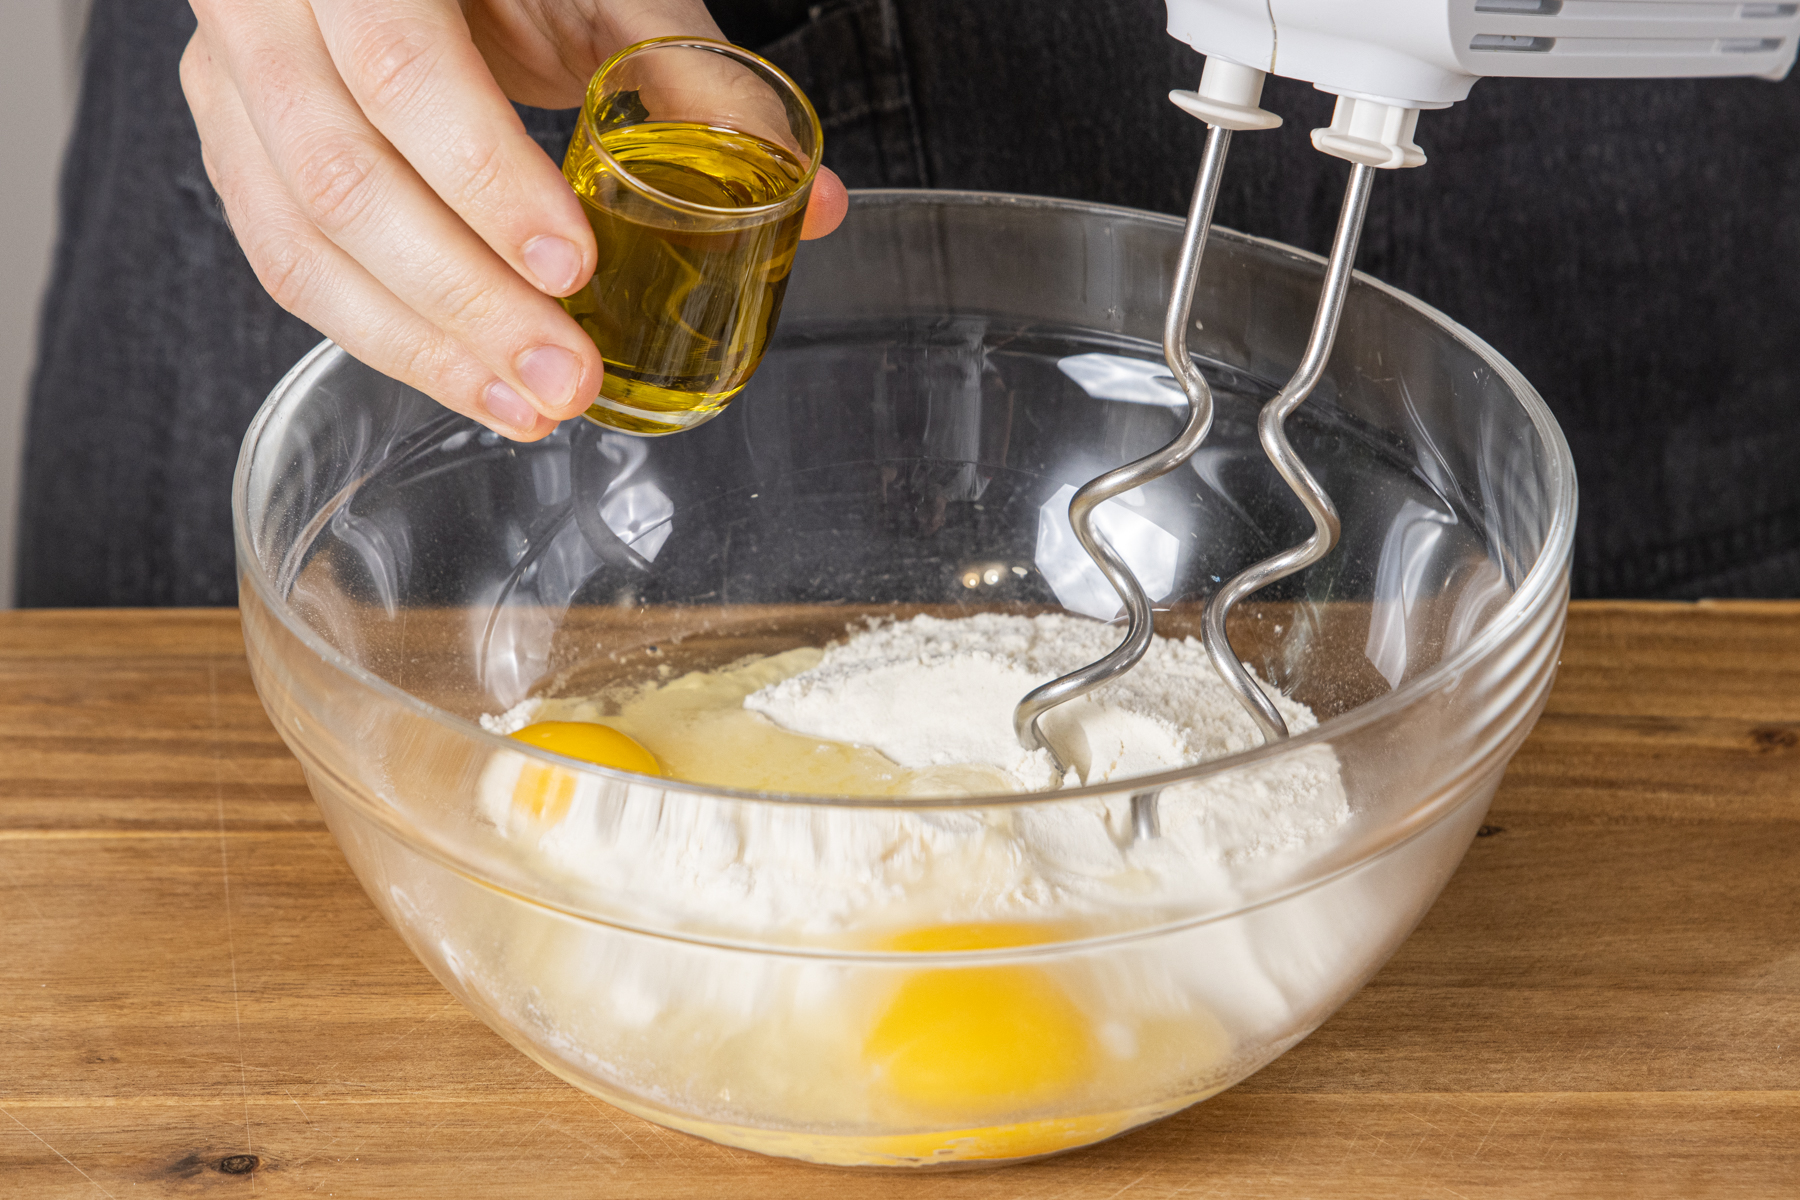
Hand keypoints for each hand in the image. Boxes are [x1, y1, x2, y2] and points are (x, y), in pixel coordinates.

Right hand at [181, 0, 848, 439]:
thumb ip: (691, 78)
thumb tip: (812, 201)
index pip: (399, 69)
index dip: (483, 178)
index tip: (571, 266)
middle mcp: (269, 14)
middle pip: (341, 177)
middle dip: (464, 299)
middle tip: (563, 376)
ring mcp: (235, 83)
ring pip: (300, 243)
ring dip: (423, 347)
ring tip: (529, 408)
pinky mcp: (237, 148)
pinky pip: (290, 267)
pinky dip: (384, 339)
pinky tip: (470, 384)